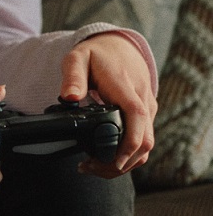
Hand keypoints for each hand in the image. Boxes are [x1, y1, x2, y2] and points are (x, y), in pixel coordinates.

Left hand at [61, 31, 156, 175]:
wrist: (119, 47)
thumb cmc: (96, 54)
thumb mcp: (77, 58)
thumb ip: (72, 77)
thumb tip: (68, 97)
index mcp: (125, 86)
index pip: (136, 116)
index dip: (130, 142)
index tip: (115, 161)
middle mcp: (142, 100)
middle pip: (145, 141)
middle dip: (121, 162)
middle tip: (90, 168)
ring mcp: (148, 109)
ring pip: (146, 146)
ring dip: (124, 162)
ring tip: (93, 167)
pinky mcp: (147, 117)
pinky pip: (143, 141)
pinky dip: (127, 154)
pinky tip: (105, 158)